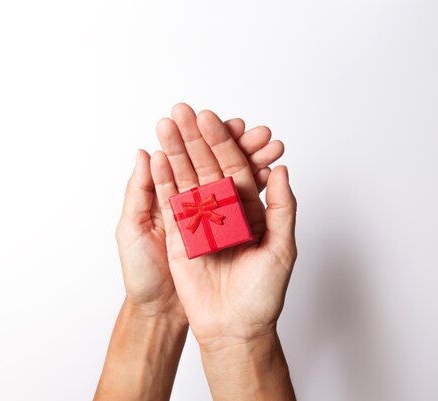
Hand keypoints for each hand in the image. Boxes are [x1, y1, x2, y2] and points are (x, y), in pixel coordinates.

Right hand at [150, 103, 297, 348]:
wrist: (234, 328)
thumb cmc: (263, 294)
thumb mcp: (282, 248)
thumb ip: (282, 208)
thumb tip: (282, 169)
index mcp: (249, 208)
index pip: (234, 166)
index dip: (223, 141)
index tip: (211, 118)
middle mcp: (223, 210)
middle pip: (206, 166)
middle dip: (194, 138)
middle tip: (182, 110)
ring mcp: (199, 221)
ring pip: (185, 179)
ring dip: (174, 151)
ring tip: (164, 124)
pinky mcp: (179, 236)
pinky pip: (170, 204)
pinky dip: (162, 181)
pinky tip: (155, 157)